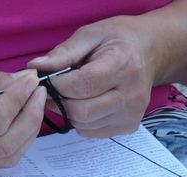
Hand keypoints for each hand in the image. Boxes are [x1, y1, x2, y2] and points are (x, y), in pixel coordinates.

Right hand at [0, 58, 45, 167]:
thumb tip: (23, 81)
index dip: (19, 98)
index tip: (30, 79)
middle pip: (8, 143)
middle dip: (31, 116)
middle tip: (38, 91)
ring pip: (8, 156)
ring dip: (28, 131)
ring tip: (33, 104)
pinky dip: (16, 140)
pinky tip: (21, 119)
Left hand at [28, 16, 154, 137]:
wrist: (150, 51)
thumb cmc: (117, 41)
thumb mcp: (90, 35)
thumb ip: (63, 53)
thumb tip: (36, 68)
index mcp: (124, 64)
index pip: (84, 85)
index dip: (58, 85)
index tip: (46, 79)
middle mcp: (132, 93)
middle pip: (82, 111)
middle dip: (59, 101)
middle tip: (52, 90)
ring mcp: (132, 113)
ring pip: (84, 124)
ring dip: (68, 111)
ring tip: (69, 94)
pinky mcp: (129, 126)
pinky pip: (91, 131)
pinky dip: (80, 120)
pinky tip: (84, 103)